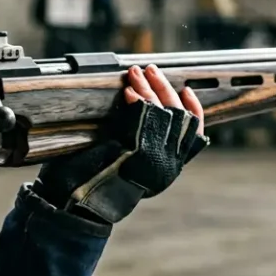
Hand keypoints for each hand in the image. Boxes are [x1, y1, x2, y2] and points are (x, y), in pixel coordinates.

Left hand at [34, 64, 207, 224]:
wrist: (80, 205)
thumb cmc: (100, 181)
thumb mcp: (131, 164)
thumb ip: (145, 143)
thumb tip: (150, 111)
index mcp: (171, 168)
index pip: (195, 133)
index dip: (194, 109)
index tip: (187, 90)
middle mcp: (168, 165)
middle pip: (179, 117)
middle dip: (165, 89)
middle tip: (151, 70)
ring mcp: (155, 161)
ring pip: (162, 114)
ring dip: (149, 89)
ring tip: (136, 74)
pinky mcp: (137, 155)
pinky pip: (143, 122)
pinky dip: (137, 103)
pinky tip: (129, 92)